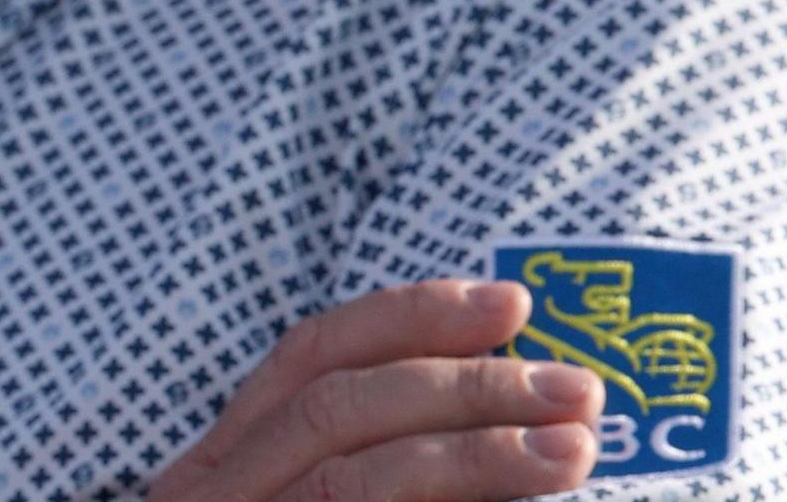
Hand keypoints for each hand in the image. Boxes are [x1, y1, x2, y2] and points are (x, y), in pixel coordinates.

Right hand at [149, 280, 600, 501]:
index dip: (408, 317)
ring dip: (472, 449)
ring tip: (575, 447)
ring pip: (350, 472)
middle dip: (464, 383)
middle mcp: (206, 498)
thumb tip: (523, 420)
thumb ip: (386, 475)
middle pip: (336, 403)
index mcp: (221, 469)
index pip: (308, 357)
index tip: (512, 304)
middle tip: (580, 390)